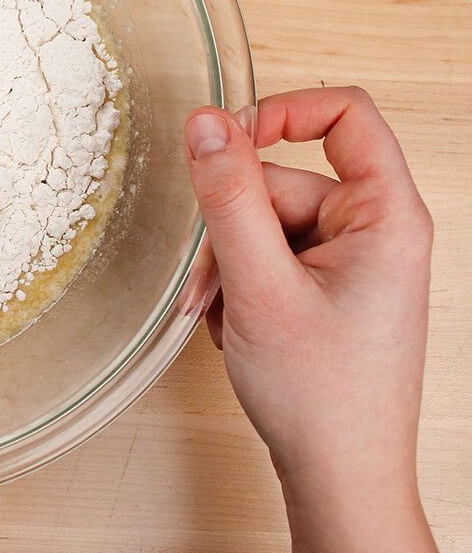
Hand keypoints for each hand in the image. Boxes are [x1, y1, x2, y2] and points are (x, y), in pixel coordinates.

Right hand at [184, 87, 435, 552]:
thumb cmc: (324, 397)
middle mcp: (372, 230)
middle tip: (208, 279)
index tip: (226, 139)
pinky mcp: (324, 286)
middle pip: (282, 178)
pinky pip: (266, 255)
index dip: (281, 112)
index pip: (345, 115)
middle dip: (229, 224)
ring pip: (263, 221)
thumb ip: (228, 197)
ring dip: (225, 262)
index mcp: (385, 216)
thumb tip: (206, 123)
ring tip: (217, 313)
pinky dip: (237, 282)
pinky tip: (233, 323)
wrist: (339, 478)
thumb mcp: (260, 285)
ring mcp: (348, 260)